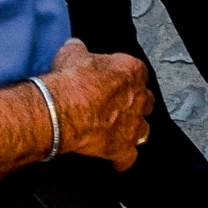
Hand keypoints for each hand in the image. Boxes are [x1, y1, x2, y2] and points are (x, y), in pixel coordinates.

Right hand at [46, 39, 152, 171]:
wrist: (60, 109)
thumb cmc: (69, 81)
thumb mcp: (72, 53)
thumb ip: (80, 50)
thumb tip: (76, 48)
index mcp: (131, 70)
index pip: (139, 72)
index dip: (127, 78)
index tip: (117, 81)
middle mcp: (138, 97)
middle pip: (146, 100)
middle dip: (135, 103)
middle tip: (119, 105)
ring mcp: (132, 124)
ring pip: (144, 129)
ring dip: (133, 130)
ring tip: (121, 131)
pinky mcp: (121, 147)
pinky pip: (129, 158)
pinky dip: (123, 160)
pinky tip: (117, 160)